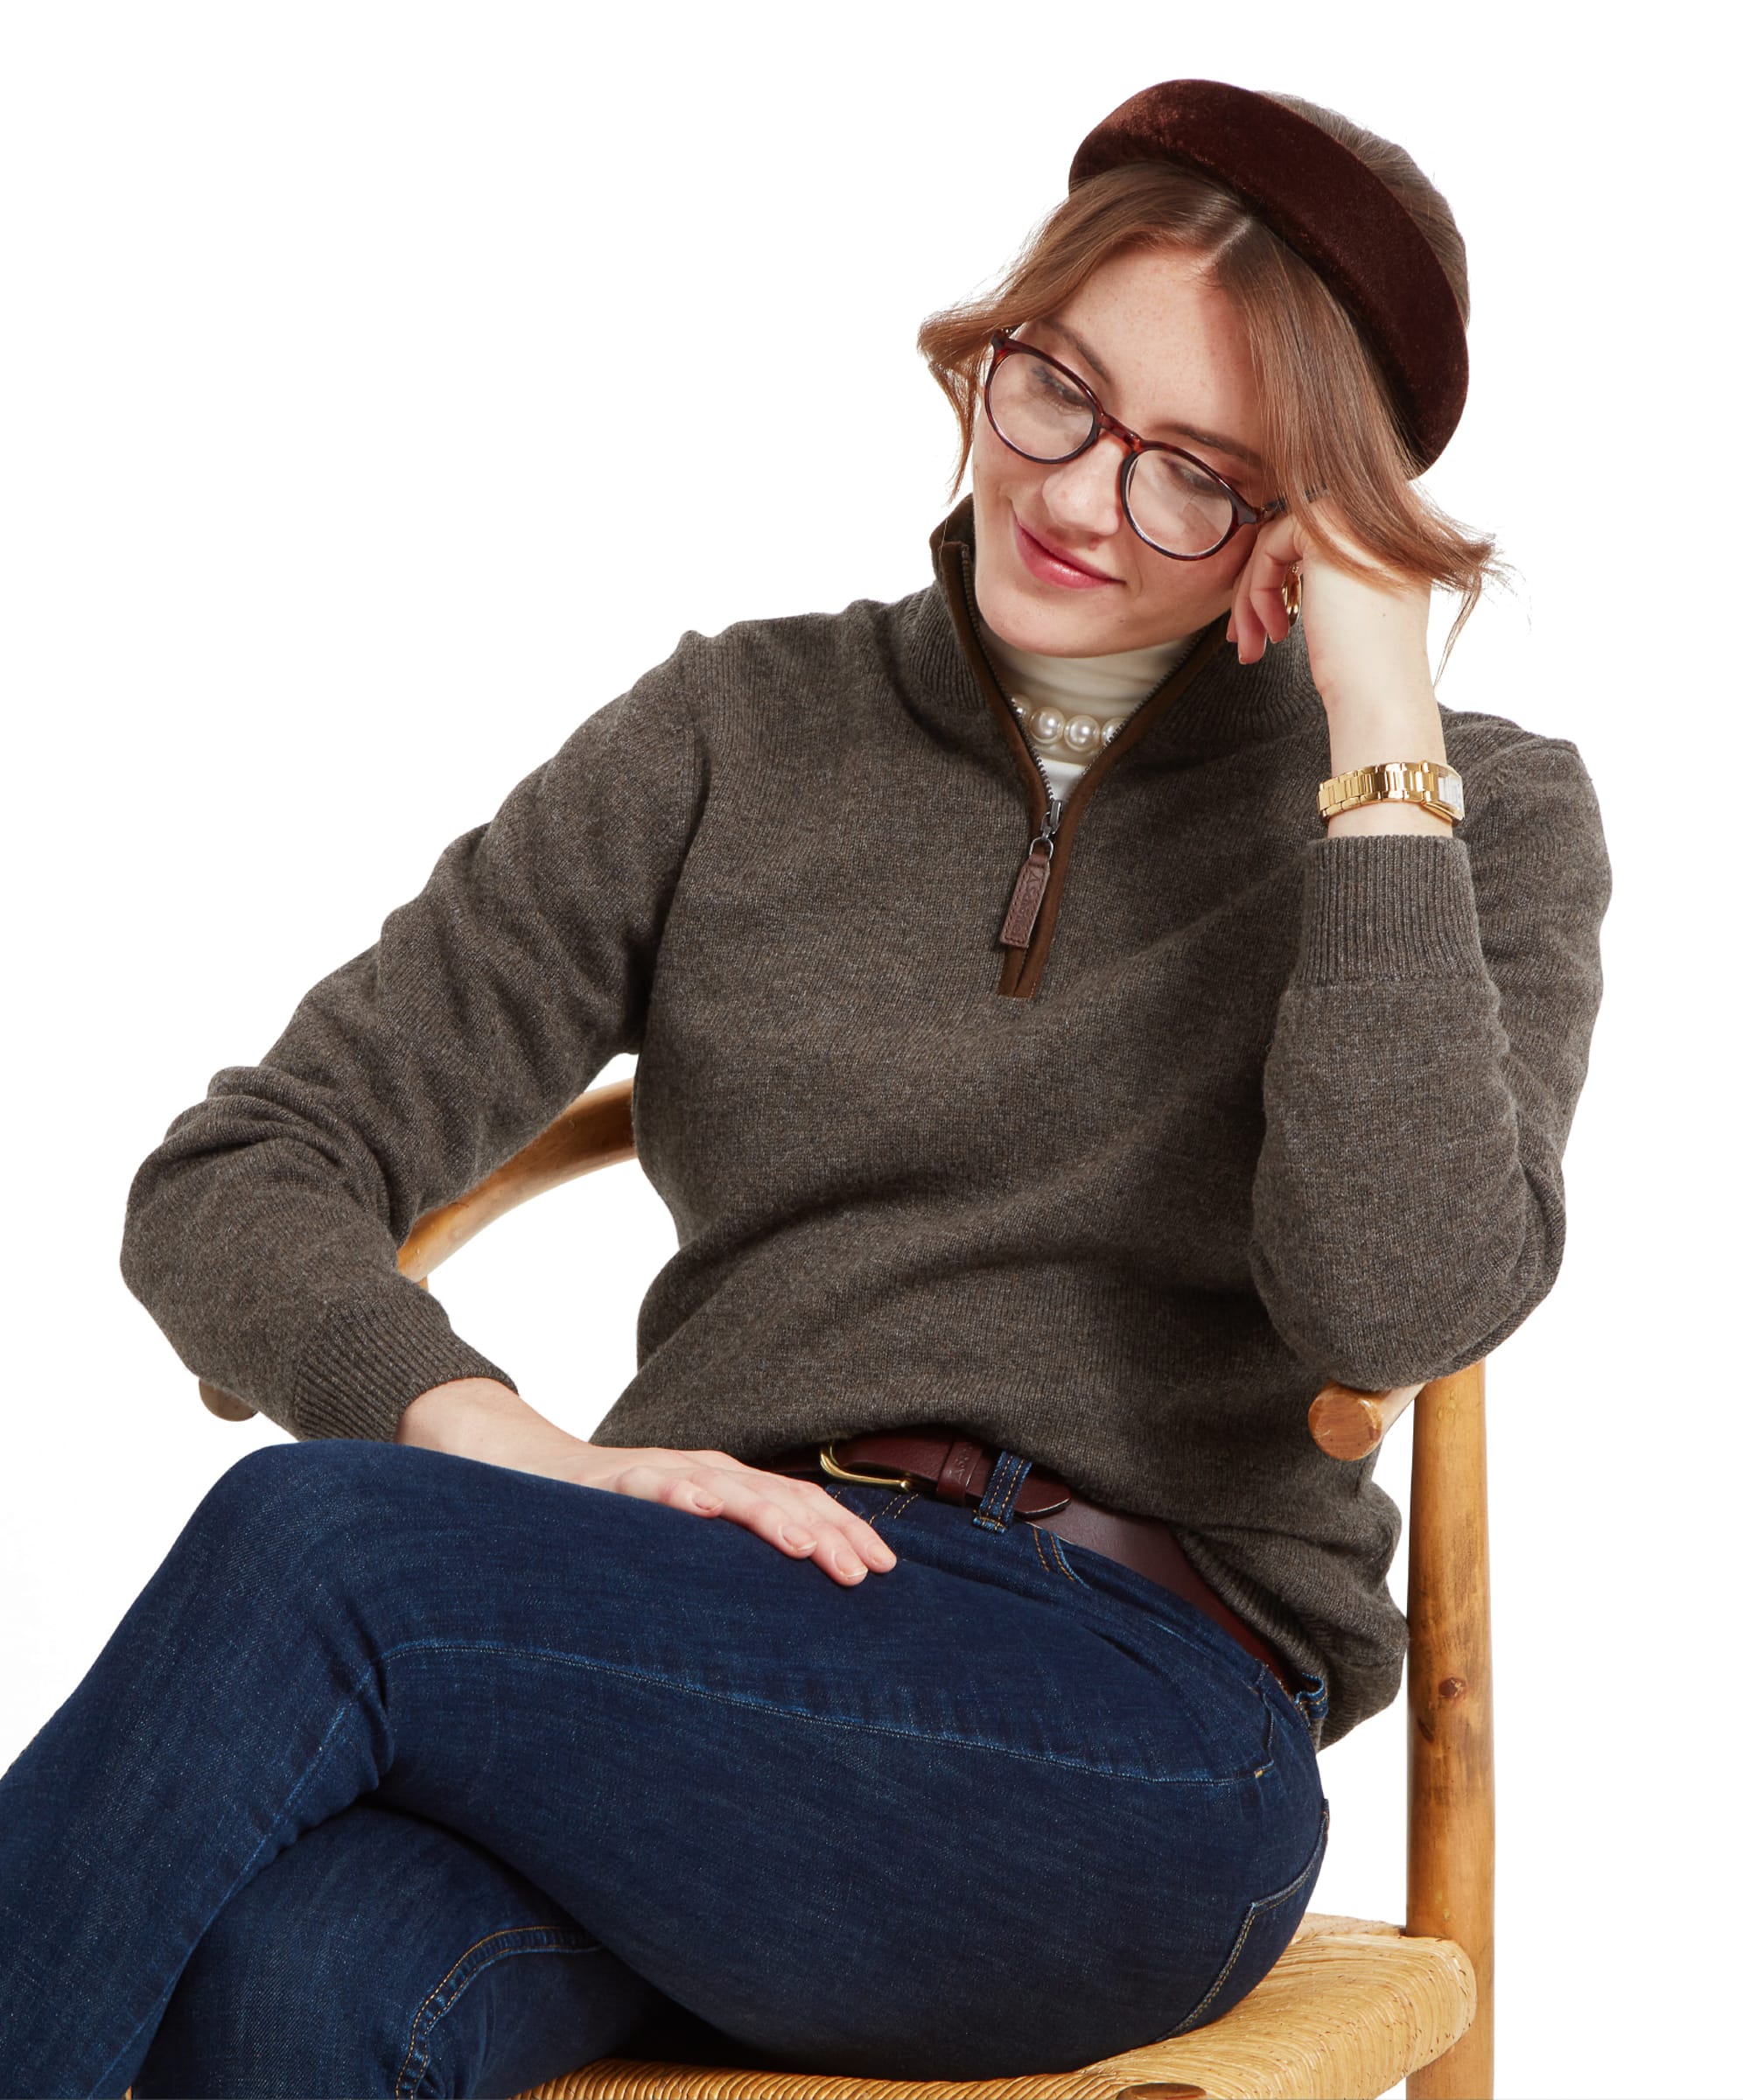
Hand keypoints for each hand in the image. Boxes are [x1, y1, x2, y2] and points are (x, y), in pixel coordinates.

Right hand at [395, 1378, 897, 1586]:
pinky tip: (703, 1505)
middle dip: (826, 1532)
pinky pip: (649, 1482)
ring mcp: (659, 1472)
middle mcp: (704, 1474)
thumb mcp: (681, 1550)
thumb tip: (786, 1630)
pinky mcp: (610, 1480)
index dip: (844, 1534)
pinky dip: (679, 1491)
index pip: (801, 1508)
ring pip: (726, 1488)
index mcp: (730, 1491)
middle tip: (865, 1573)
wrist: (530, 1474)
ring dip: (769, 1514)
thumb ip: (724, 1573)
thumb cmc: (615, 1523)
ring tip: (805, 1545)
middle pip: (779, 1498)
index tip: (888, 1573)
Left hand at [1224, 497, 1450, 835]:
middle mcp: (1387, 518)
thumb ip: (1334, 575)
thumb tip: (1283, 565)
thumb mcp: (1355, 607)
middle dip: (1259, 588)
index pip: (1320, 538)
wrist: (1380, 694)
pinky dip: (1255, 589)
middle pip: (1296, 538)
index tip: (1267, 625)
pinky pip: (1270, 547)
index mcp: (1398, 537)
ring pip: (1278, 543)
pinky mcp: (1329, 533)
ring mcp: (1360, 521)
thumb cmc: (1365, 669)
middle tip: (1246, 637)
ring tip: (1250, 645)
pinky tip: (1270, 632)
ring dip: (1251, 596)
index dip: (1285, 577)